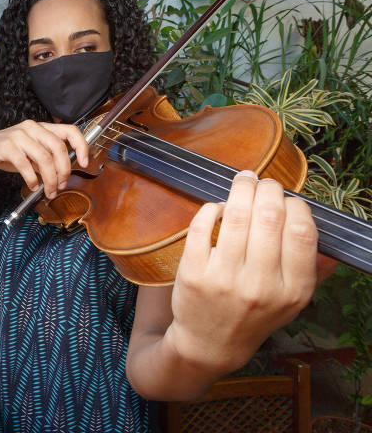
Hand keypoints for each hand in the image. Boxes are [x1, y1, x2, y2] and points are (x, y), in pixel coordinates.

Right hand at [0, 120, 88, 198]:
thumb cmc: (6, 153)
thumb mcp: (30, 154)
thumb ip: (47, 159)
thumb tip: (64, 174)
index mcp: (41, 127)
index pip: (70, 130)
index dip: (81, 146)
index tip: (84, 163)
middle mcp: (32, 127)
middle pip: (59, 148)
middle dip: (64, 171)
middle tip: (61, 186)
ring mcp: (19, 135)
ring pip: (44, 159)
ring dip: (50, 179)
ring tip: (48, 191)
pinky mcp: (7, 146)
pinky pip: (26, 165)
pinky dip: (32, 179)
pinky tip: (32, 185)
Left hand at [167, 170, 318, 371]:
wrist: (211, 343)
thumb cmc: (254, 314)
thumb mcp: (292, 301)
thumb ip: (313, 270)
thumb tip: (331, 238)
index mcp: (292, 291)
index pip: (302, 232)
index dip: (296, 206)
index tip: (290, 200)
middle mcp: (260, 285)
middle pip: (269, 217)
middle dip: (268, 189)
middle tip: (264, 183)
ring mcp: (224, 279)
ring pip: (236, 216)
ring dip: (241, 189)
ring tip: (243, 181)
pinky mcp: (193, 273)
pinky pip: (203, 226)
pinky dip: (212, 208)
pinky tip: (219, 208)